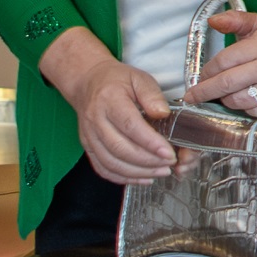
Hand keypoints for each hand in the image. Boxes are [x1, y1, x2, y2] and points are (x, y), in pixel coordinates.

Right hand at [53, 42, 183, 183]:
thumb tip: (163, 114)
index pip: (130, 125)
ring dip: (137, 173)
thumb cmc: (116, 80)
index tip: (169, 152)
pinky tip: (142, 178)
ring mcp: (89, 136)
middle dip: (147, 161)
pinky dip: (123, 178)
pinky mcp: (88, 146)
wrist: (87, 82)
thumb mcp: (138, 78)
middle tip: (169, 164)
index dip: (150, 142)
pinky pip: (103, 168)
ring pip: (112, 163)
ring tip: (160, 172)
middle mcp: (95, 120)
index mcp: (109, 100)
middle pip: (120, 148)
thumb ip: (152, 95)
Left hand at [180, 7, 256, 123]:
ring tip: (224, 95)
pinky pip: (256, 113)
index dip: (207, 72)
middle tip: (192, 97)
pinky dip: (246, 109)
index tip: (199, 78)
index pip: (225, 61)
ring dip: (226, 100)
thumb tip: (212, 21)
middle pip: (228, 84)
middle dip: (205, 91)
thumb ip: (234, 20)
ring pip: (240, 101)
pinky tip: (246, 101)